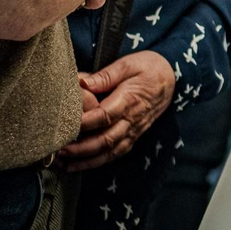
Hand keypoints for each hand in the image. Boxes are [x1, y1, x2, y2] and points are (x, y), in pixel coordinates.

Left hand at [58, 51, 176, 170]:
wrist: (171, 79)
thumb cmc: (148, 68)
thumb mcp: (128, 64)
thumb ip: (105, 75)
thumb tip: (82, 82)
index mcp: (129, 100)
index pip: (105, 116)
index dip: (85, 123)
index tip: (66, 125)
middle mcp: (131, 120)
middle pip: (106, 140)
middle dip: (81, 148)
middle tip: (59, 150)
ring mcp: (133, 131)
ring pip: (109, 152)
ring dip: (86, 161)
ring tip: (63, 164)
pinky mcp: (133, 136)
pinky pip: (115, 154)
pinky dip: (96, 162)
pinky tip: (78, 166)